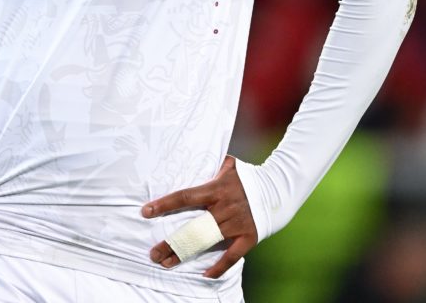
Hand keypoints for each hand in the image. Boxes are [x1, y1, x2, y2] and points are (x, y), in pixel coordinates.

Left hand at [142, 155, 257, 277]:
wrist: (278, 187)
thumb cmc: (247, 175)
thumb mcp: (228, 164)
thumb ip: (210, 164)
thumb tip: (189, 152)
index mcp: (215, 189)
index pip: (185, 197)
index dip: (165, 205)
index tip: (146, 212)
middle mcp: (224, 208)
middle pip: (192, 227)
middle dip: (171, 242)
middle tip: (153, 254)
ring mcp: (236, 224)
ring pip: (207, 242)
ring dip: (186, 254)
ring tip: (167, 263)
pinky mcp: (249, 236)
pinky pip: (232, 255)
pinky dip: (220, 266)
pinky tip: (205, 273)